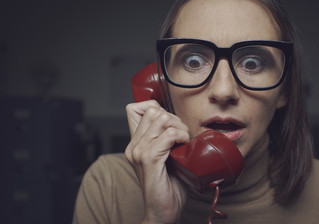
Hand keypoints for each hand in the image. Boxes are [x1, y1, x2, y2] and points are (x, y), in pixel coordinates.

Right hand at [125, 100, 189, 223]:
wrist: (163, 212)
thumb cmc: (170, 187)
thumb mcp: (168, 158)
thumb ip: (167, 141)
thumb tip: (182, 123)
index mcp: (136, 144)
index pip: (135, 108)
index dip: (155, 106)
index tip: (171, 121)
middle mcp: (134, 145)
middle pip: (152, 110)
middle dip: (173, 117)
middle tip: (183, 136)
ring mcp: (139, 152)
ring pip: (161, 118)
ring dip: (179, 127)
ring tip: (184, 141)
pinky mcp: (149, 160)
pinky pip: (168, 134)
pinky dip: (181, 136)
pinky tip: (185, 146)